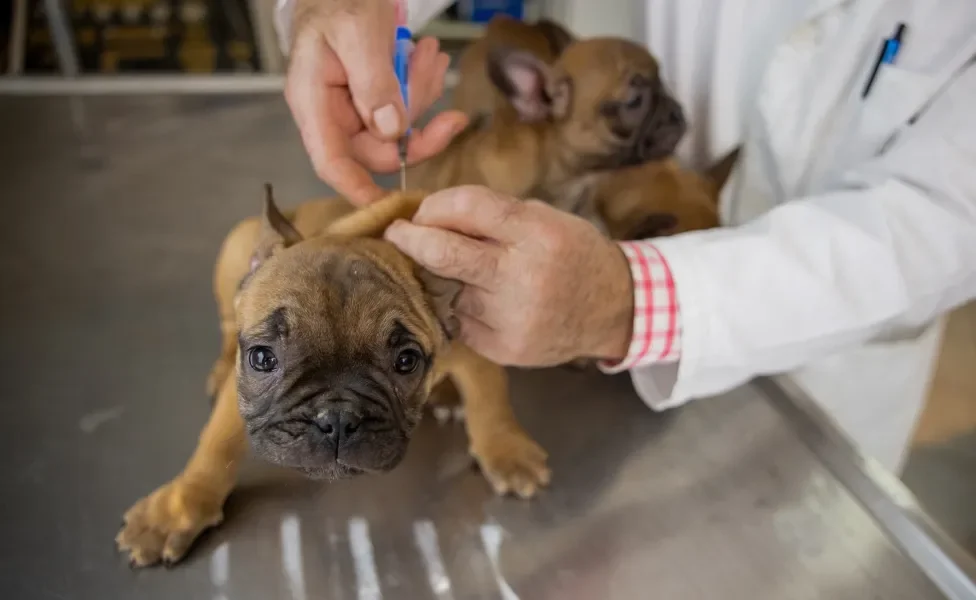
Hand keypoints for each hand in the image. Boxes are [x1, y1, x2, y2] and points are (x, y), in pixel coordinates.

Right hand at [285, 0, 468, 205]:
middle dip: (415, 125)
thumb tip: (391, 131)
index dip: (359, 189)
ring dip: (421, 96)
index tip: (391, 206)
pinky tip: (426, 56)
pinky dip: (420, 86)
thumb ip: (374, 82)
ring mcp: (352, 107)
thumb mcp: (359, 32)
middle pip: (376, 148)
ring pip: (396, 128)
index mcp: (314, 102)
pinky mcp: (372, 97)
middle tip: (443, 93)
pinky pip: (402, 108)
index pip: (332, 162)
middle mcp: (331, 112)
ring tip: (429, 55)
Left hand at [385, 186, 634, 365]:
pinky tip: (476, 301)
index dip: (433, 206)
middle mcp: (523, 276)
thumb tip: (429, 214)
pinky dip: (458, 308)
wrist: (613, 309)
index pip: (467, 207)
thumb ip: (491, 215)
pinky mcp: (504, 348)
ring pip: (446, 290)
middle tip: (397, 235)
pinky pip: (459, 322)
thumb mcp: (544, 218)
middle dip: (409, 240)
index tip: (419, 212)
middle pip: (442, 253)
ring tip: (450, 271)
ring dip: (436, 278)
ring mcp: (512, 317)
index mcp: (536, 233)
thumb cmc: (571, 253)